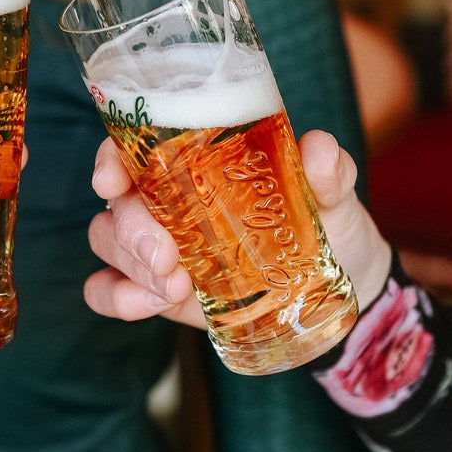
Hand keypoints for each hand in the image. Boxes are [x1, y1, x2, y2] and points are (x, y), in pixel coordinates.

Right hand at [83, 129, 393, 327]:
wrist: (343, 285)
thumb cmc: (328, 224)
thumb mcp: (334, 196)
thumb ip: (329, 172)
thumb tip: (318, 147)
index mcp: (199, 164)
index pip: (137, 148)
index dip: (112, 158)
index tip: (112, 178)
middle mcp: (170, 200)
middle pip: (119, 203)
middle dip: (132, 231)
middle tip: (168, 258)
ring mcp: (163, 246)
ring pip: (108, 242)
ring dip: (131, 266)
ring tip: (176, 289)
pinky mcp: (161, 290)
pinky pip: (110, 289)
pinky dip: (118, 296)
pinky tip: (150, 304)